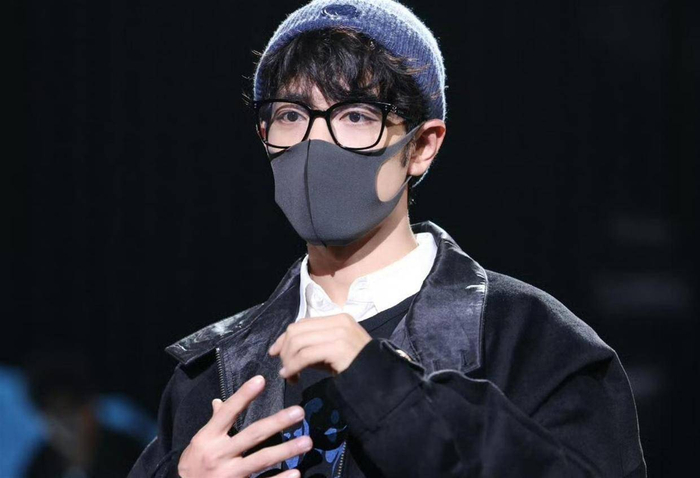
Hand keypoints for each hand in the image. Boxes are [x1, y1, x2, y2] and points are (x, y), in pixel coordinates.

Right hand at [178, 375, 310, 477]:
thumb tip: (219, 401)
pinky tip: (295, 472)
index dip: (243, 396)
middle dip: (277, 423)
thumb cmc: (193, 466)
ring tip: (306, 442)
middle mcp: (218, 455)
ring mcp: (228, 475)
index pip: (228, 413)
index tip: (261, 380)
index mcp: (208, 438)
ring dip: (286, 450)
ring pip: (261, 460)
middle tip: (299, 412)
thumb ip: (214, 423)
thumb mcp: (199, 443)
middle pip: (252, 435)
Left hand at [268, 313, 372, 383]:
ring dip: (288, 360)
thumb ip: (313, 346)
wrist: (379, 378)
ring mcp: (339, 333)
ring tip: (288, 375)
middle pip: (297, 330)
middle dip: (284, 349)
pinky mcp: (337, 347)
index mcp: (338, 319)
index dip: (284, 338)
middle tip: (283, 369)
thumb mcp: (332, 352)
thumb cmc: (357, 367)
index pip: (303, 323)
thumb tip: (285, 350)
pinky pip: (305, 355)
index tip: (274, 352)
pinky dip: (293, 366)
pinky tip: (292, 376)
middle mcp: (338, 321)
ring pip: (298, 341)